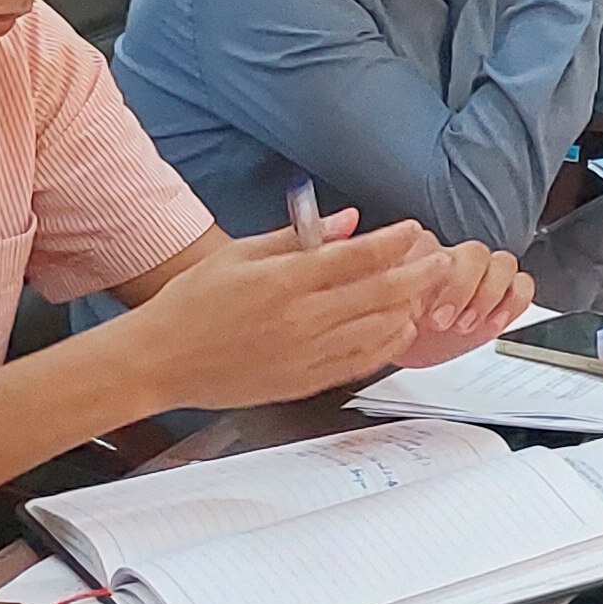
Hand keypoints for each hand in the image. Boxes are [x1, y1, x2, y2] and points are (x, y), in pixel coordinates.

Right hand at [112, 217, 449, 408]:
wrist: (158, 361)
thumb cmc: (191, 304)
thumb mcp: (240, 254)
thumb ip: (297, 237)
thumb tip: (347, 221)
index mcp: (284, 281)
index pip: (358, 257)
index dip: (395, 242)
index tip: (414, 230)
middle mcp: (300, 318)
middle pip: (381, 293)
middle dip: (420, 274)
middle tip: (444, 260)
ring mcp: (304, 354)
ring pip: (379, 330)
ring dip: (409, 309)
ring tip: (426, 293)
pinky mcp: (302, 382)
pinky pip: (360, 363)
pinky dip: (387, 345)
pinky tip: (398, 330)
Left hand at [394, 241, 531, 367]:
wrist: (405, 346)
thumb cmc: (390, 323)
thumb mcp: (377, 308)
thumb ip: (386, 288)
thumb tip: (399, 286)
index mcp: (420, 251)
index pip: (441, 242)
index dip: (429, 274)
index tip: (414, 307)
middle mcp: (454, 258)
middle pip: (475, 253)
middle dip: (462, 289)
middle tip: (442, 321)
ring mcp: (482, 274)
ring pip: (504, 263)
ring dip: (488, 296)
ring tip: (466, 326)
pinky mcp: (504, 295)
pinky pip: (523, 286)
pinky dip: (512, 304)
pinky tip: (491, 324)